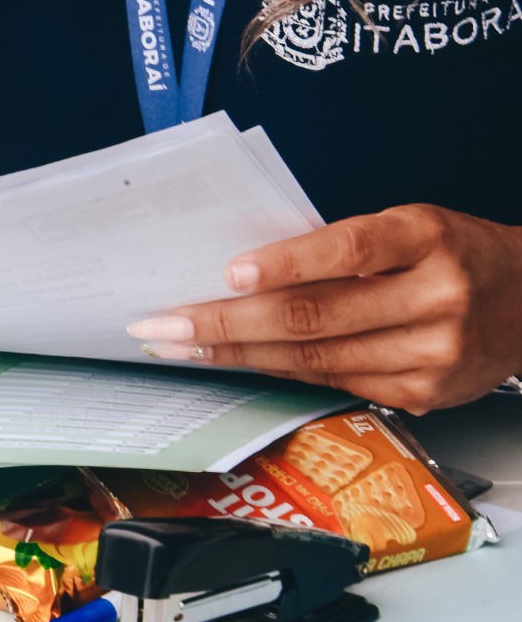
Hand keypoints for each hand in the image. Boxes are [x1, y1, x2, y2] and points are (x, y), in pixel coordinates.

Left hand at [125, 204, 521, 412]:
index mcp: (429, 238)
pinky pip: (332, 382)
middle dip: (226, 324)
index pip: (349, 250)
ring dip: (236, 356)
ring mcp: (432, 353)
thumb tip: (245, 271)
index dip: (285, 263)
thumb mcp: (411, 227)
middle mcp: (436, 297)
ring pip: (314, 359)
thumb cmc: (456, 253)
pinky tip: (236, 365)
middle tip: (164, 325)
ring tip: (181, 348)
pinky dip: (277, 372)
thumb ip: (344, 248)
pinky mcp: (423, 394)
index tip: (228, 273)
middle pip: (315, 316)